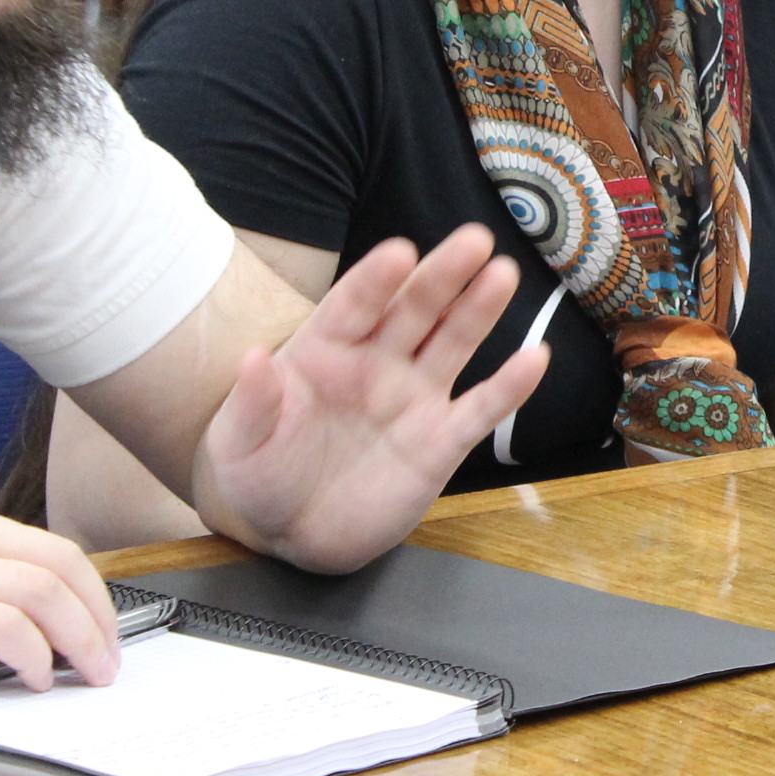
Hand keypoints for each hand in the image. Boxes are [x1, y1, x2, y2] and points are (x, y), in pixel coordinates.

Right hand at [0, 497, 122, 703]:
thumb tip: (11, 621)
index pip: (45, 544)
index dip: (86, 588)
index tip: (99, 624)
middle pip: (60, 561)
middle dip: (99, 612)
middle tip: (110, 655)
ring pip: (44, 590)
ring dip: (80, 638)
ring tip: (89, 672)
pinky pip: (7, 627)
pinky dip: (35, 655)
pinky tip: (37, 678)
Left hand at [189, 224, 549, 571]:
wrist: (291, 535)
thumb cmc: (258, 476)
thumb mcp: (239, 444)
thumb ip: (253, 403)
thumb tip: (253, 359)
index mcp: (325, 350)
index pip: (355, 304)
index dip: (377, 279)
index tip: (400, 253)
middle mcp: (376, 363)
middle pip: (416, 308)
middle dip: (444, 274)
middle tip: (474, 240)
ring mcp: (413, 398)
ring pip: (453, 343)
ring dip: (479, 309)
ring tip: (502, 275)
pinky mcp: (441, 443)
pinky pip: (481, 411)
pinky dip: (509, 386)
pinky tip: (534, 358)